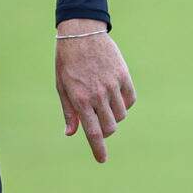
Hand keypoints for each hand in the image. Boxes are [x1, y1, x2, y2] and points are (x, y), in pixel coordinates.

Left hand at [54, 22, 134, 162]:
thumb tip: (71, 133)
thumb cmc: (67, 61)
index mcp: (80, 99)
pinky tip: (116, 97)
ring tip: (105, 105)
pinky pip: (130, 99)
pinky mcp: (123, 75)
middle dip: (105, 131)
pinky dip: (124, 103)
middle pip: (110, 127)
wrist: (81, 33)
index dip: (98, 149)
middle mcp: (98, 95)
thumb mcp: (62, 87)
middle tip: (99, 123)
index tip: (102, 160)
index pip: (93, 132)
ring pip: (121, 115)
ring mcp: (112, 85)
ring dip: (114, 116)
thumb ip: (69, 111)